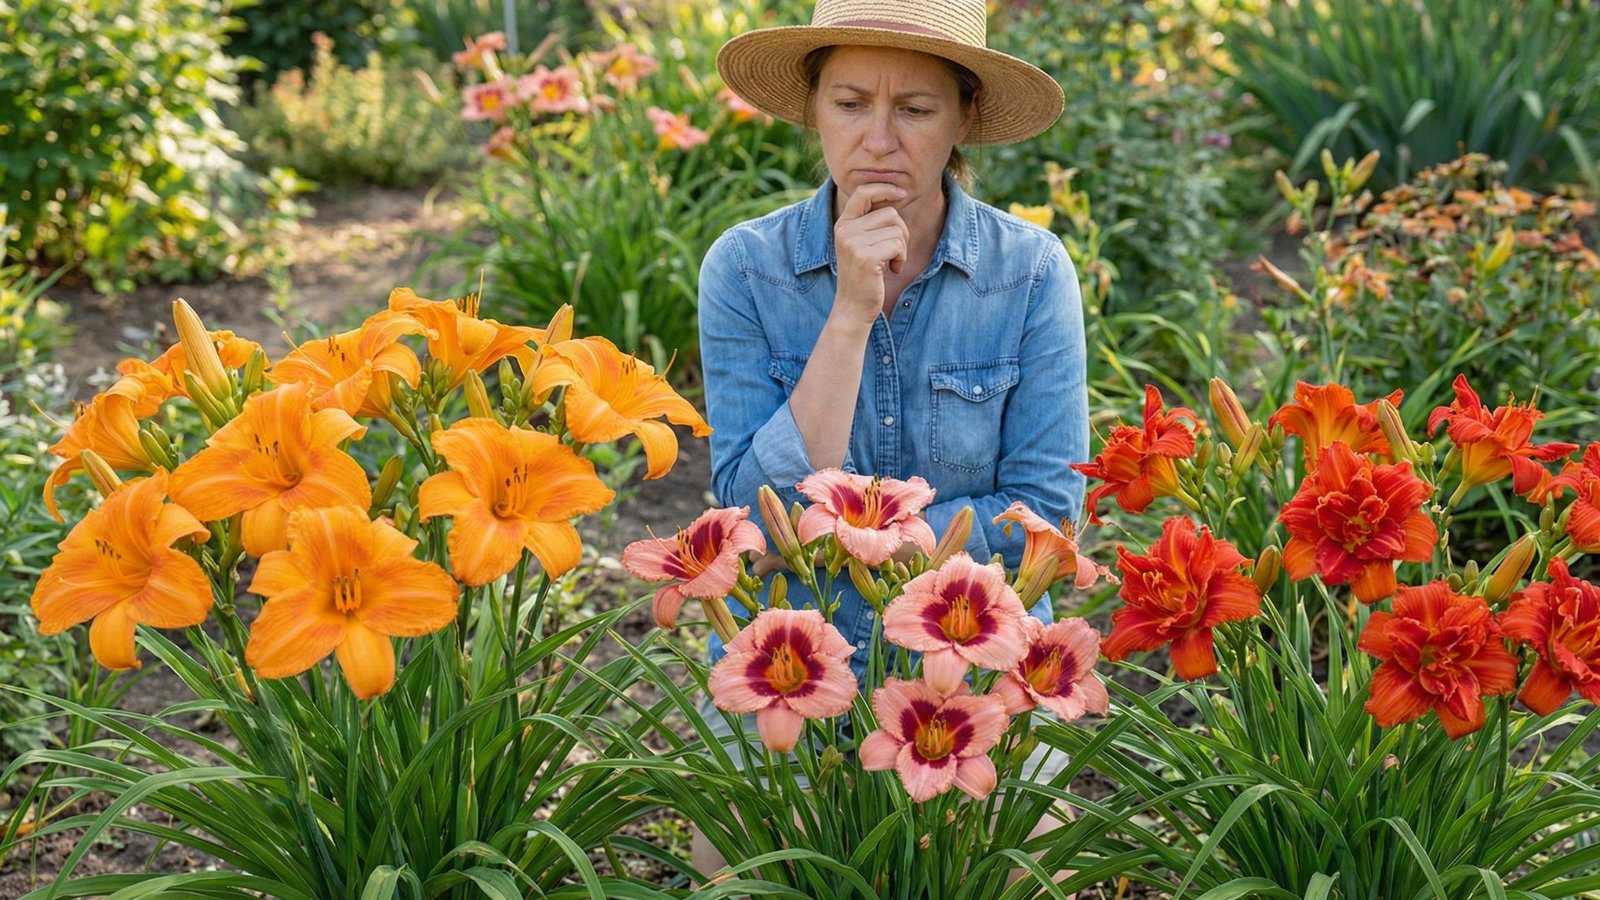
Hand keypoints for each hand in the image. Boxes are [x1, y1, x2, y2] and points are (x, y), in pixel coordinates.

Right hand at [832, 182, 908, 323]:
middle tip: (894, 252)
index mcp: (842, 224)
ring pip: (897, 230)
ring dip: (902, 248)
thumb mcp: (860, 245)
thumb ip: (870, 223)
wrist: (852, 308)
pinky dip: (901, 258)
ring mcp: (853, 243)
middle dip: (901, 232)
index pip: (863, 192)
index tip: (902, 194)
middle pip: (890, 214)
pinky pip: (898, 245)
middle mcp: (845, 230)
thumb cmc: (862, 277)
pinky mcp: (866, 257)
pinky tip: (892, 270)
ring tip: (891, 263)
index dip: (885, 188)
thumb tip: (895, 196)